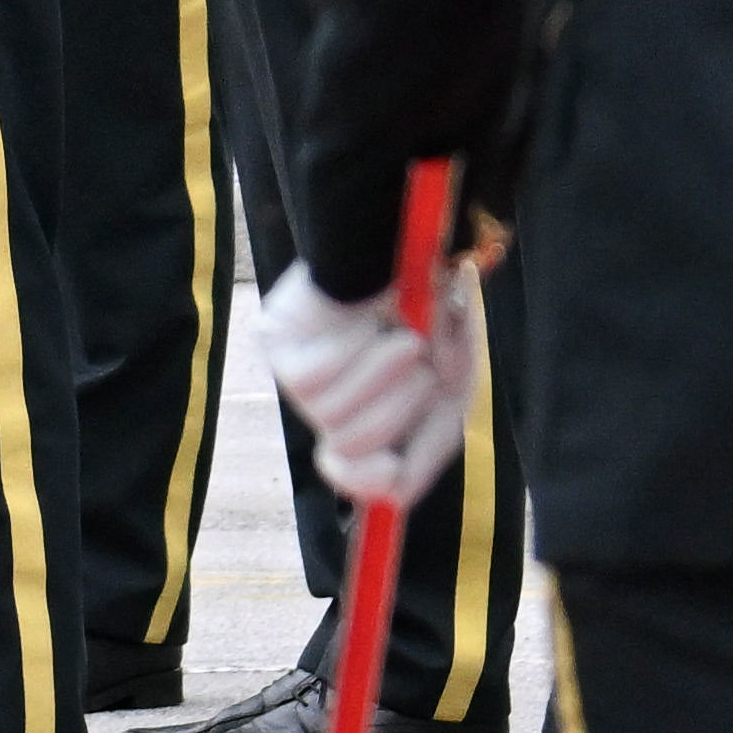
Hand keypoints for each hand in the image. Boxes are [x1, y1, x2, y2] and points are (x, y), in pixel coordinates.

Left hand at [260, 246, 480, 494]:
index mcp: (375, 418)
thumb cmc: (437, 308)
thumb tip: (392, 491)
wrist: (417, 241)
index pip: (357, 477)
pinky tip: (367, 320)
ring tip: (401, 334)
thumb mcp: (454, 382)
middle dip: (398, 405)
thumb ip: (432, 442)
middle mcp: (332, 403)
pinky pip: (308, 380)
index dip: (368, 484)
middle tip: (420, 359)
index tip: (390, 469)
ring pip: (329, 417)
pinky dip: (349, 350)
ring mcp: (300, 374)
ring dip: (379, 373)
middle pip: (350, 448)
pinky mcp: (278, 341)